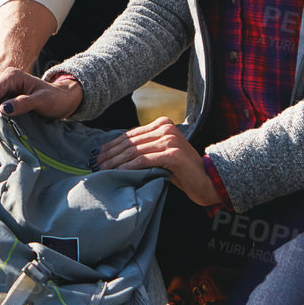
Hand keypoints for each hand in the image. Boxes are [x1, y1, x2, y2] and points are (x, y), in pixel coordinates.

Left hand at [94, 117, 220, 206]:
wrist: (207, 180)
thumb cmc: (181, 170)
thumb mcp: (160, 154)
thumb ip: (144, 148)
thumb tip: (114, 153)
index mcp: (162, 124)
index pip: (130, 135)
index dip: (112, 145)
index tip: (97, 154)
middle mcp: (165, 128)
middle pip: (130, 142)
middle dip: (110, 154)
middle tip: (95, 164)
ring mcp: (170, 139)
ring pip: (135, 151)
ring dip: (116, 162)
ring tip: (103, 171)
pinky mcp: (173, 153)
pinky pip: (145, 160)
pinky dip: (130, 167)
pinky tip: (118, 173)